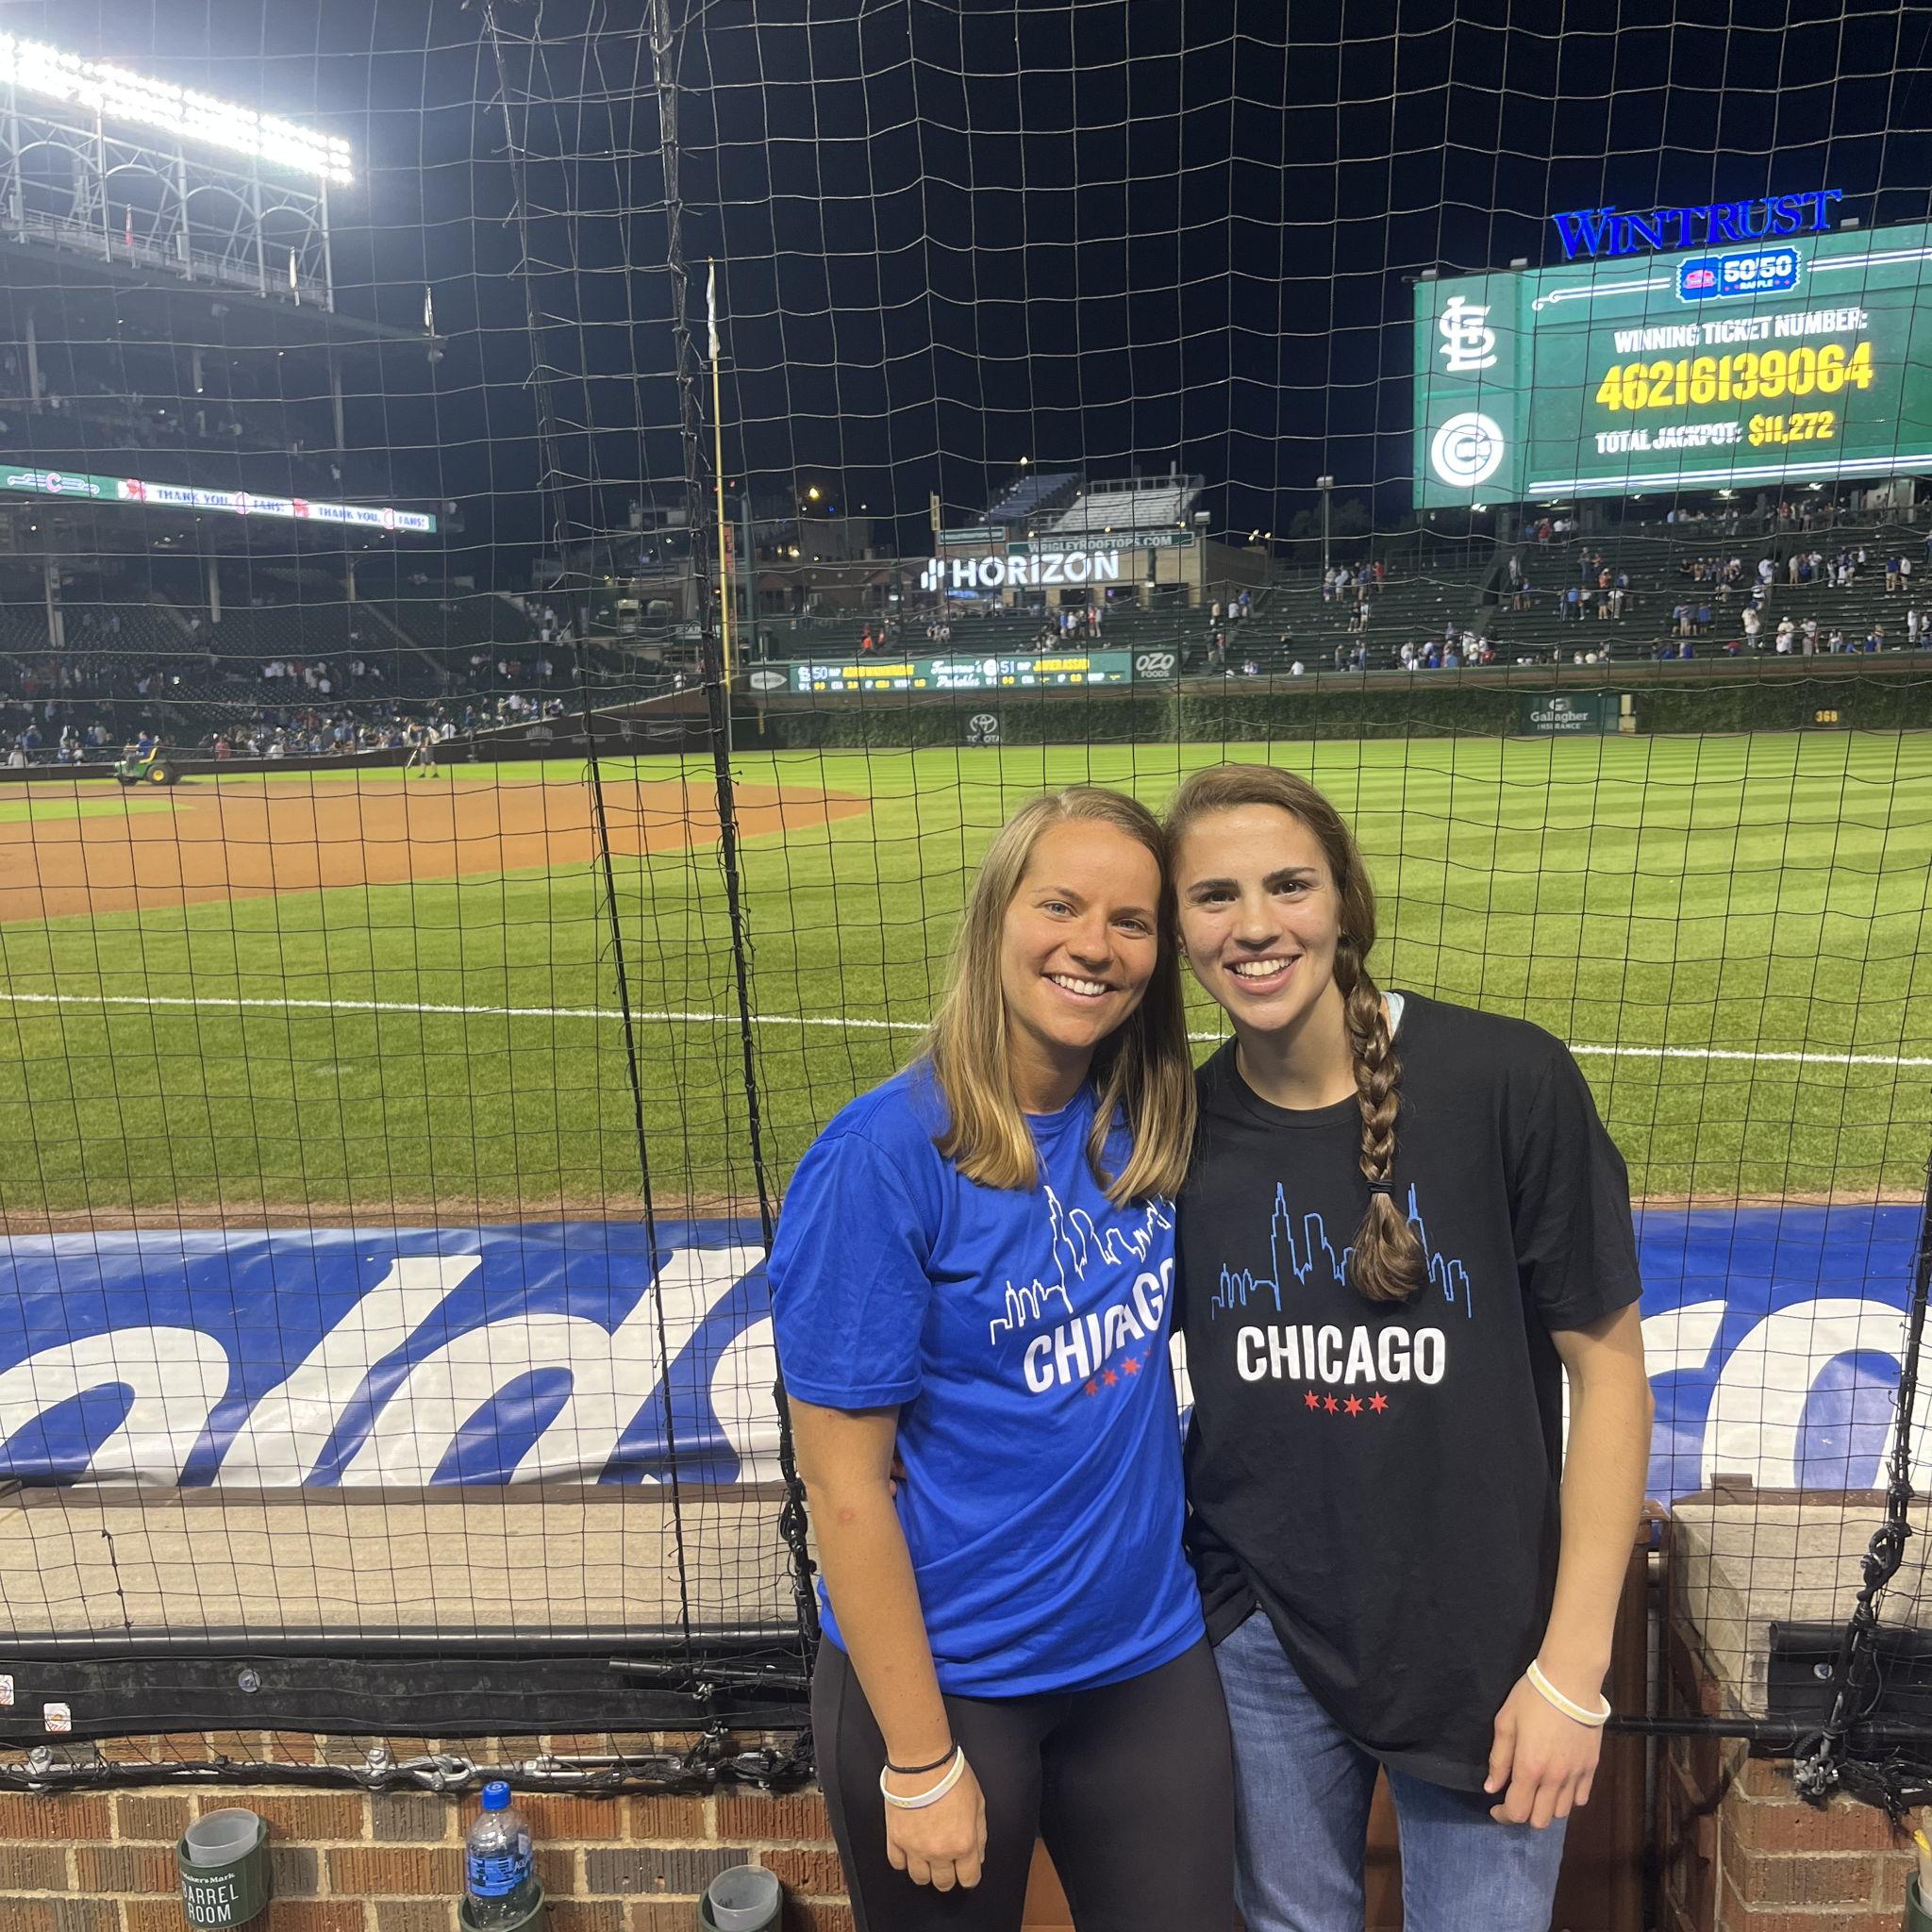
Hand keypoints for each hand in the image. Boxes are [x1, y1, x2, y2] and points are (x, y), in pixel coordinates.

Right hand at [883, 1756, 985, 1890]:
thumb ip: (980, 1834)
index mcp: (963, 1843)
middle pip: (944, 1883)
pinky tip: (910, 1849)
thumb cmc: (951, 1775)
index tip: (966, 1870)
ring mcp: (915, 1847)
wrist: (922, 1761)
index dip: (969, 1875)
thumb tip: (978, 1855)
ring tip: (928, 1856)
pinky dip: (904, 1860)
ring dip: (926, 1871)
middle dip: (948, 1875)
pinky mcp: (895, 1838)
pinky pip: (897, 1863)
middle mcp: (939, 1851)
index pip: (968, 1879)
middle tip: (947, 1861)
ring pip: (920, 1878)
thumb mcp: (978, 1802)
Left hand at [1484, 1669, 1603, 1828]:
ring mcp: (1576, 1775)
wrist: (1570, 1682)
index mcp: (1529, 1768)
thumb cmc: (1532, 1697)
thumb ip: (1499, 1759)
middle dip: (1524, 1815)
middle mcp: (1554, 1779)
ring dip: (1546, 1807)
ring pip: (1561, 1813)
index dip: (1503, 1816)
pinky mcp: (1591, 1768)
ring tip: (1536, 1789)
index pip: (1516, 1811)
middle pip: (1540, 1821)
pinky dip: (1567, 1798)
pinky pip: (1580, 1799)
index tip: (1495, 1807)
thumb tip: (1492, 1787)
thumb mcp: (1505, 1722)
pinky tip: (1557, 1783)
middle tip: (1516, 1797)